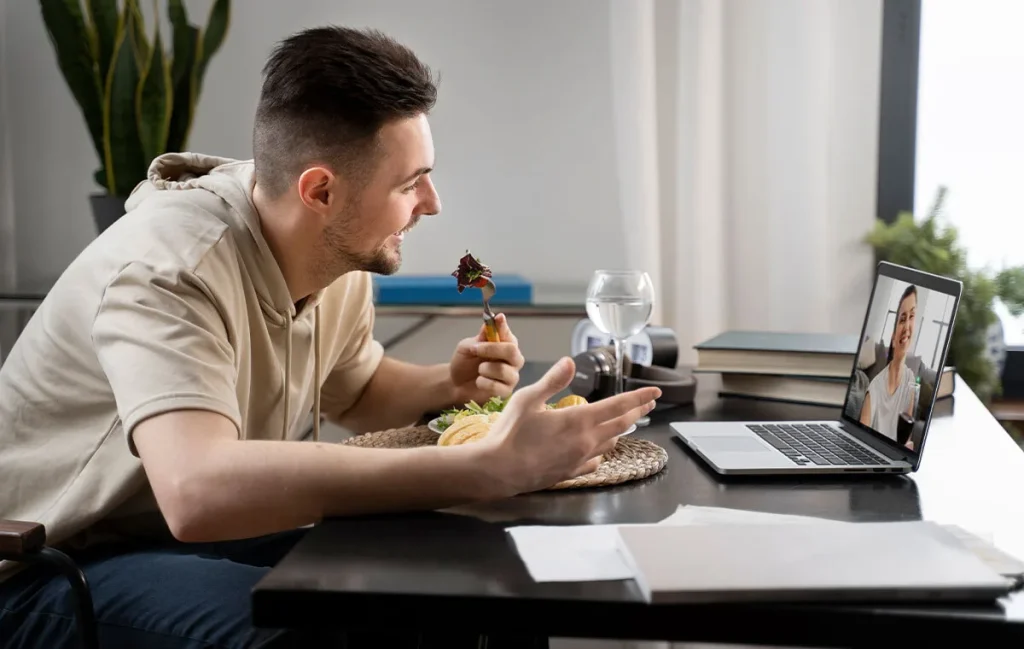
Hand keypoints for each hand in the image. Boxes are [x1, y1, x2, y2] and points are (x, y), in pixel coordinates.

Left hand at [448, 313, 524, 404]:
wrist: (455, 383)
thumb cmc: (465, 361)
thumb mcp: (468, 345)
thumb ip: (483, 335)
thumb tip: (498, 318)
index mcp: (506, 344)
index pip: (508, 333)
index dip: (502, 327)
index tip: (496, 319)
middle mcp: (513, 359)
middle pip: (512, 351)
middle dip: (491, 349)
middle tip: (475, 349)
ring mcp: (512, 376)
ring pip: (504, 370)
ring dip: (485, 369)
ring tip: (478, 370)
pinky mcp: (507, 391)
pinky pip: (498, 386)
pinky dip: (484, 383)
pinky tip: (480, 381)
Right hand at [479, 357, 660, 494]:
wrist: (498, 470)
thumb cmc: (510, 433)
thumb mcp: (528, 399)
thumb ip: (553, 381)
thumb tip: (570, 362)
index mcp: (579, 420)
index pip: (618, 405)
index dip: (638, 397)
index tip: (655, 392)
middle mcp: (586, 441)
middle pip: (621, 424)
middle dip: (637, 411)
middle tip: (648, 403)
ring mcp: (580, 459)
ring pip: (611, 442)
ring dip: (621, 429)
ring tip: (626, 421)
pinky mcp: (571, 473)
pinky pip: (595, 460)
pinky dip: (601, 450)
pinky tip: (598, 449)